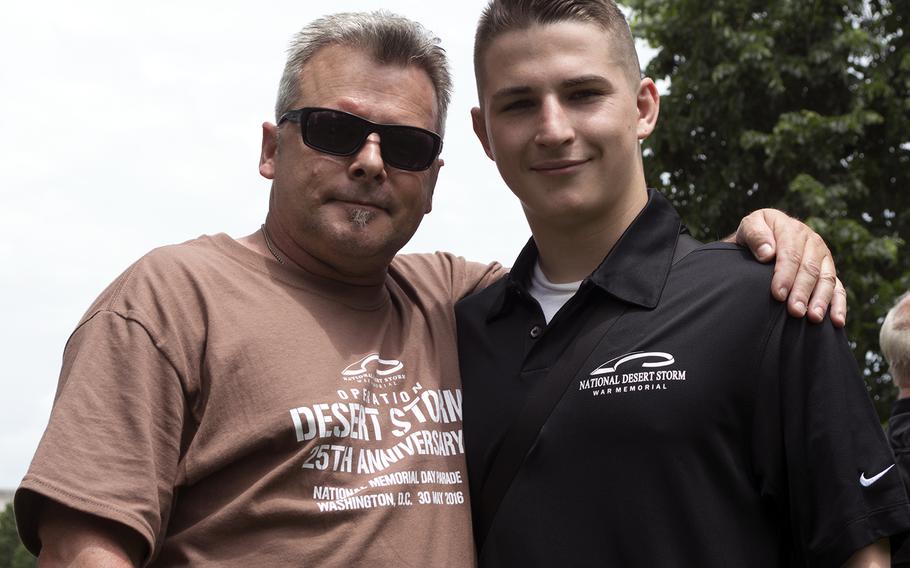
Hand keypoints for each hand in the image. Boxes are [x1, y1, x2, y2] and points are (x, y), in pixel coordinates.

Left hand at [731, 209, 845, 326]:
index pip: (791, 253)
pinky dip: (839, 305)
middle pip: (810, 269)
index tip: (777, 294)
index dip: (785, 274)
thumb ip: (755, 235)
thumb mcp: (749, 226)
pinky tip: (837, 321)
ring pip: (826, 279)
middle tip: (795, 311)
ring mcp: (823, 257)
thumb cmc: (753, 236)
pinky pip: (838, 288)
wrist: (762, 239)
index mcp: (792, 229)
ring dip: (821, 300)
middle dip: (802, 291)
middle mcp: (811, 241)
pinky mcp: (829, 271)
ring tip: (814, 317)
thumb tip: (767, 253)